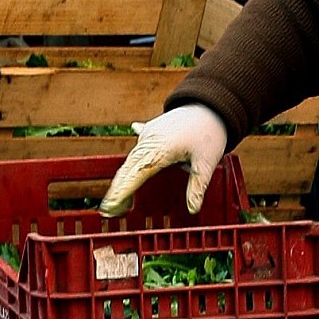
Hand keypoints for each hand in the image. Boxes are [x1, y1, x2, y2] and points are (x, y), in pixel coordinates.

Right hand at [99, 105, 228, 216]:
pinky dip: (132, 167)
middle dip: (117, 191)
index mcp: (159, 150)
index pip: (135, 175)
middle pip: (127, 169)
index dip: (121, 192)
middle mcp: (148, 142)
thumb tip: (193, 209)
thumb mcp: (207, 162)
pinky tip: (125, 177)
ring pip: (130, 161)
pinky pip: (137, 152)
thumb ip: (198, 186)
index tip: (109, 207)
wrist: (209, 105)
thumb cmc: (209, 132)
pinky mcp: (149, 133)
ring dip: (123, 180)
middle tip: (109, 213)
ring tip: (116, 202)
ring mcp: (147, 136)